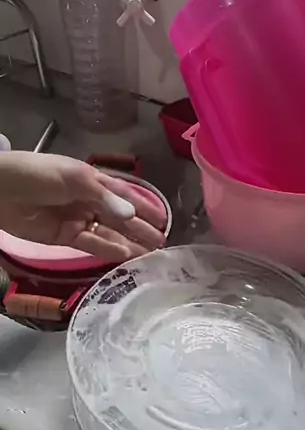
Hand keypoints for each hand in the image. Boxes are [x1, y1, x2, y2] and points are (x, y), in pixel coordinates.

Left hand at [0, 152, 167, 261]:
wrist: (2, 190)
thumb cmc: (39, 174)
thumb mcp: (75, 179)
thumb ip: (105, 198)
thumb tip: (132, 214)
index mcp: (93, 180)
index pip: (125, 194)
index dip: (144, 206)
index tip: (163, 220)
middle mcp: (89, 201)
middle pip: (120, 218)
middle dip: (141, 229)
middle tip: (162, 243)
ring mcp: (78, 220)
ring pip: (109, 234)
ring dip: (129, 243)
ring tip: (150, 254)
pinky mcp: (65, 238)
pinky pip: (92, 245)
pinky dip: (108, 250)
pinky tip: (125, 254)